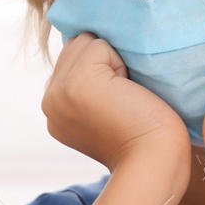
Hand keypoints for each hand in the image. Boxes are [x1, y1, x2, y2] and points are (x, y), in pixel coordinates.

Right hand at [41, 34, 190, 181]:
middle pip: (75, 46)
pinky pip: (99, 45)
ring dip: (111, 61)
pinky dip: (120, 62)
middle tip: (122, 99)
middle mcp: (49, 101)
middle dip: (104, 63)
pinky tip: (126, 92)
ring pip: (85, 43)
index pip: (71, 61)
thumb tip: (94, 46)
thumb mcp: (104, 111)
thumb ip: (89, 86)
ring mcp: (59, 92)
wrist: (155, 161)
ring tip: (123, 95)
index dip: (101, 70)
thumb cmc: (146, 137)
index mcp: (55, 110)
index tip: (117, 102)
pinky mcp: (77, 82)